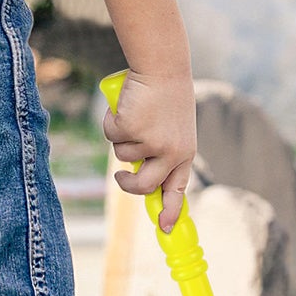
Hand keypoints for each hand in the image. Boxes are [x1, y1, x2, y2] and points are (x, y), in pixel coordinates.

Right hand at [104, 69, 196, 232]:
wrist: (163, 67)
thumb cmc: (167, 96)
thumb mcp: (173, 128)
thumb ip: (161, 152)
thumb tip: (138, 176)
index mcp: (185, 153)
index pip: (178, 190)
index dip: (170, 211)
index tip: (164, 228)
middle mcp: (170, 152)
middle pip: (143, 186)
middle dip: (127, 184)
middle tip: (121, 176)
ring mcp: (150, 142)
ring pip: (122, 156)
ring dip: (121, 137)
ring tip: (135, 113)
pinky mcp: (131, 130)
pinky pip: (110, 135)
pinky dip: (111, 120)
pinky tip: (126, 105)